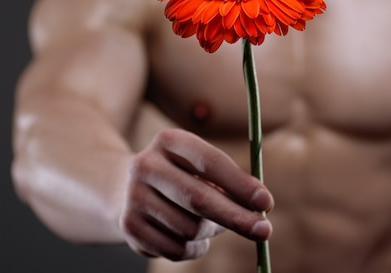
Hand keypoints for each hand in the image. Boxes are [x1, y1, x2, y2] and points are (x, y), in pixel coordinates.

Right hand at [119, 128, 273, 260]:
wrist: (125, 187)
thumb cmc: (182, 176)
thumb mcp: (202, 169)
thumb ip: (230, 184)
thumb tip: (259, 208)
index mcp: (169, 141)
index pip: (209, 162)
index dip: (240, 184)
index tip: (266, 202)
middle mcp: (146, 165)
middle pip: (198, 198)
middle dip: (236, 217)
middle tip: (264, 231)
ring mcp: (134, 196)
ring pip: (190, 228)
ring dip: (211, 232)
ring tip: (208, 222)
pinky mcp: (128, 226)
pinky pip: (176, 249)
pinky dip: (195, 248)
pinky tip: (189, 235)